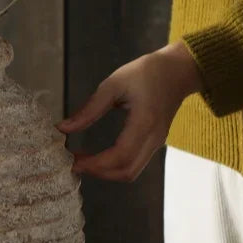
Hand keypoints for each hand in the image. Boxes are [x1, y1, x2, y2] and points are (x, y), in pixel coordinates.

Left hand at [58, 42, 203, 181]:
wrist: (179, 70)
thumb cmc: (146, 72)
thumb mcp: (114, 84)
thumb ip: (90, 108)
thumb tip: (63, 128)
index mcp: (144, 122)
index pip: (120, 155)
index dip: (95, 164)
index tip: (73, 161)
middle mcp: (153, 138)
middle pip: (127, 171)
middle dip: (98, 172)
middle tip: (74, 162)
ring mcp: (157, 143)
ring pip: (132, 171)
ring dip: (106, 172)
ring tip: (83, 160)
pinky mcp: (155, 143)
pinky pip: (135, 163)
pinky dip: (115, 166)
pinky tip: (99, 157)